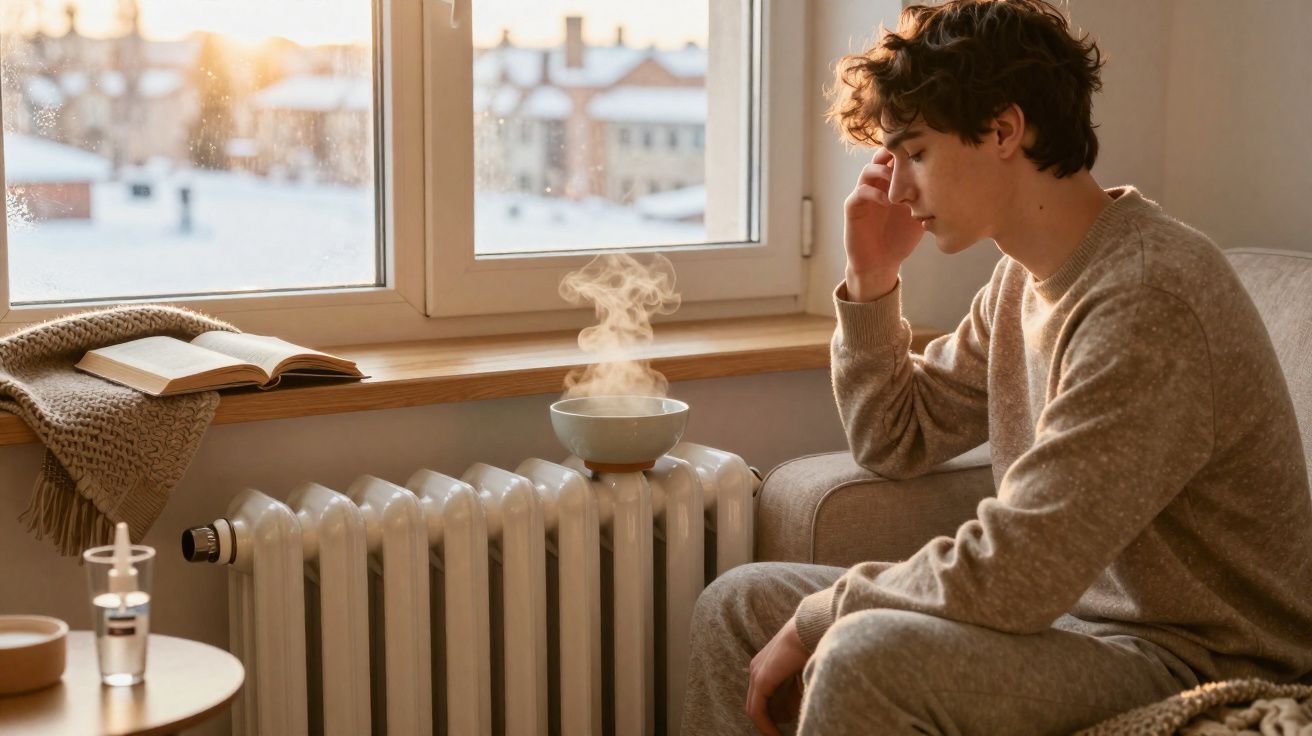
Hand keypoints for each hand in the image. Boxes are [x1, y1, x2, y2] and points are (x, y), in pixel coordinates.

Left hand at [746, 617, 809, 734]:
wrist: (812, 627)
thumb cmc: (812, 645)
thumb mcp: (802, 674)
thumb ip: (795, 693)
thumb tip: (793, 712)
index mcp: (765, 666)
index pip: (761, 697)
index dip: (770, 716)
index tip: (782, 729)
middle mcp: (756, 669)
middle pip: (756, 705)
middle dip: (768, 723)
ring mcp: (756, 674)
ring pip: (755, 710)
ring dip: (767, 727)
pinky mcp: (761, 680)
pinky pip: (757, 711)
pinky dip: (765, 726)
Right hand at [843, 148, 922, 291]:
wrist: (880, 262)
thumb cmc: (901, 238)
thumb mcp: (921, 214)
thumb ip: (929, 197)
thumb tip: (952, 182)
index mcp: (893, 182)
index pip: (898, 157)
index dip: (908, 150)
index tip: (924, 151)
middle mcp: (877, 184)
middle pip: (881, 156)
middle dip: (894, 153)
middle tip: (909, 158)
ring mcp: (864, 194)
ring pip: (869, 169)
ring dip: (884, 171)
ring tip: (898, 180)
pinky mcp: (853, 207)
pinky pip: (860, 191)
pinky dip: (874, 192)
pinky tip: (888, 202)